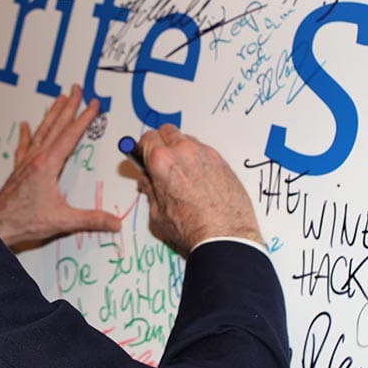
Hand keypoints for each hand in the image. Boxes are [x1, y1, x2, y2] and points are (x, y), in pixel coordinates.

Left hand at [0, 86, 121, 249]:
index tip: (93, 104)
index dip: (84, 118)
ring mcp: (26, 162)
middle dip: (69, 106)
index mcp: (48, 165)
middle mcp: (36, 158)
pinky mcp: (18, 169)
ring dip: (52, 114)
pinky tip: (24, 125)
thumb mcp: (63, 220)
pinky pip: (24, 146)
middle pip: (56, 126)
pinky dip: (26, 134)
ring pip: (42, 131)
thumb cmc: (24, 221)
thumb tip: (115, 223)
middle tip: (76, 88)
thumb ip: (91, 220)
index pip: (71, 135)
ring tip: (59, 99)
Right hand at [135, 123, 261, 255]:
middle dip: (160, 143)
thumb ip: (150, 190)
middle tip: (159, 160)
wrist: (225, 236)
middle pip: (166, 131)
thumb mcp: (157, 213)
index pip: (146, 138)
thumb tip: (148, 181)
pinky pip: (204, 151)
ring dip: (180, 149)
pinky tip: (198, 178)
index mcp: (162, 161)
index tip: (142, 156)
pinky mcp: (222, 161)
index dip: (142, 148)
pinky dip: (198, 158)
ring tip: (181, 172)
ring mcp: (205, 153)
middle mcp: (184, 151)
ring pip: (187, 139)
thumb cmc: (193, 228)